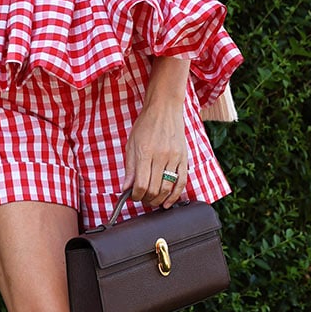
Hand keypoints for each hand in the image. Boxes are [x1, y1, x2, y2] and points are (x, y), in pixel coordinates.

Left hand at [122, 87, 188, 211]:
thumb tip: (125, 188)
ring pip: (168, 188)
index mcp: (145, 152)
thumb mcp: (131, 144)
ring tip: (153, 201)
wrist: (165, 109)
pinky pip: (182, 181)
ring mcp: (174, 157)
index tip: (133, 197)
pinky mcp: (184, 158)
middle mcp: (161, 156)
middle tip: (142, 199)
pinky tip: (168, 202)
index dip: (136, 196)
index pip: (141, 184)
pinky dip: (175, 195)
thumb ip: (130, 168)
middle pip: (154, 189)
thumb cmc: (146, 125)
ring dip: (159, 200)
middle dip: (147, 199)